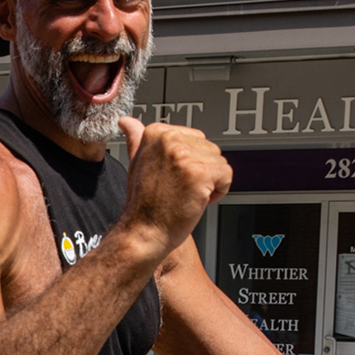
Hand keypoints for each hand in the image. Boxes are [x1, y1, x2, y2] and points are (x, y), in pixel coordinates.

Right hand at [113, 117, 232, 261]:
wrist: (144, 233)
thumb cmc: (143, 205)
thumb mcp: (136, 164)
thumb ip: (137, 140)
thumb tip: (128, 122)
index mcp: (156, 133)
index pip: (195, 138)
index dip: (189, 161)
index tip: (172, 177)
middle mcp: (169, 139)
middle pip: (210, 149)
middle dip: (201, 171)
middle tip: (179, 189)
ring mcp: (184, 155)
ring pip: (219, 162)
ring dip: (210, 183)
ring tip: (186, 195)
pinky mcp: (199, 172)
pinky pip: (226, 175)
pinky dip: (219, 192)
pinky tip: (197, 200)